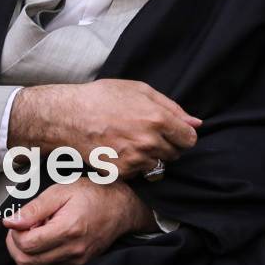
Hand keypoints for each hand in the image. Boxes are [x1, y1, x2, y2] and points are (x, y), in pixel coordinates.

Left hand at [2, 179, 154, 264]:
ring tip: (40, 229)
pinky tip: (50, 236)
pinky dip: (43, 254)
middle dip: (17, 245)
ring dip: (30, 250)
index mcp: (68, 229)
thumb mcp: (61, 191)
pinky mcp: (79, 264)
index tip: (19, 221)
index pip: (25, 245)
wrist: (123, 207)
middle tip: (23, 227)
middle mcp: (73, 250)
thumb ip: (34, 208)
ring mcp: (77, 260)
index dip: (14, 233)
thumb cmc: (94, 194)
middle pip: (26, 262)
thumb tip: (10, 222)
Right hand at [10, 79, 200, 177]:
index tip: (173, 133)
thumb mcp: (140, 90)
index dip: (182, 135)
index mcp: (158, 119)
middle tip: (146, 134)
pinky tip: (120, 151)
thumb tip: (196, 123)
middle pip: (175, 154)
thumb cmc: (102, 98)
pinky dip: (133, 166)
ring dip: (150, 157)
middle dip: (166, 145)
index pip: (189, 139)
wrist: (68, 117)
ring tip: (131, 142)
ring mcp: (135, 160)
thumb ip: (172, 107)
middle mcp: (149, 142)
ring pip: (157, 165)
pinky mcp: (121, 173)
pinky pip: (138, 174)